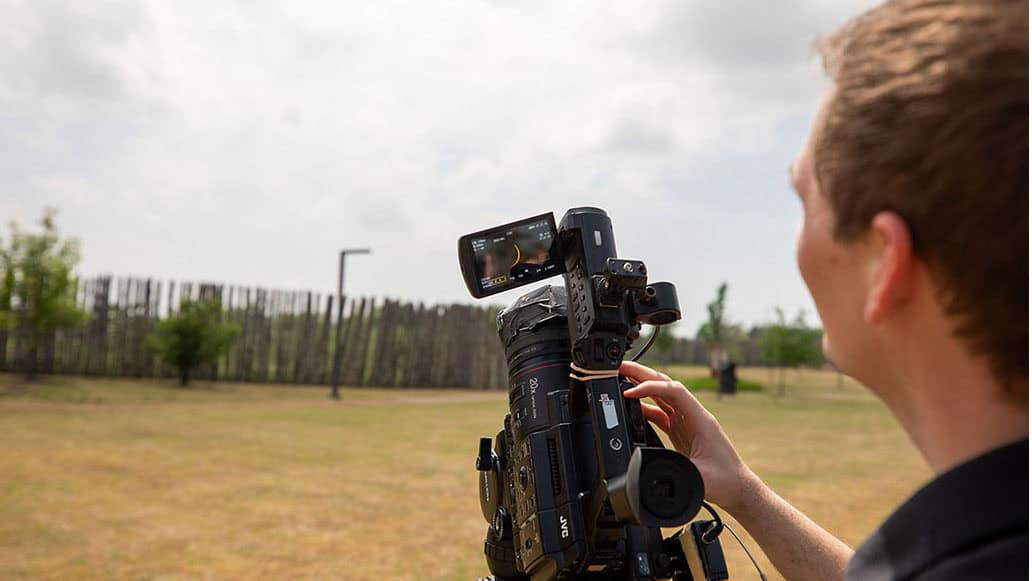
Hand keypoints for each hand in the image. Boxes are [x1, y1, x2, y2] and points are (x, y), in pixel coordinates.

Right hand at [620, 361, 756, 511]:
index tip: (630, 392)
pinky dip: (645, 406)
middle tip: (620, 367)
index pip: (674, 391)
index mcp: (700, 419)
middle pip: (666, 385)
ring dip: (642, 386)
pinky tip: (633, 407)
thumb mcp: (702, 478)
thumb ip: (679, 472)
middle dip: (643, 374)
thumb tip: (654, 470)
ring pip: (662, 396)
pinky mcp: (681, 431)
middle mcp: (693, 416)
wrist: (737, 488)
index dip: (651, 387)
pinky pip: (661, 412)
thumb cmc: (725, 481)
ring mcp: (687, 422)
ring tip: (622, 379)